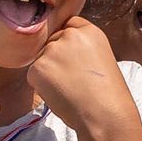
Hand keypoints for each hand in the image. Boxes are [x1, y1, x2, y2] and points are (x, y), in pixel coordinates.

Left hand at [28, 15, 129, 137]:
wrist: (105, 114)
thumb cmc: (107, 95)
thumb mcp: (102, 59)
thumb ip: (82, 50)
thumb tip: (62, 54)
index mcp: (90, 31)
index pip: (69, 26)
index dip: (68, 44)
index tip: (73, 59)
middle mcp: (70, 35)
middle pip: (52, 42)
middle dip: (56, 58)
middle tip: (72, 80)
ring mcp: (52, 49)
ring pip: (41, 59)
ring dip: (48, 73)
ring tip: (68, 90)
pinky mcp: (38, 66)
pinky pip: (33, 75)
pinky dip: (41, 87)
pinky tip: (59, 95)